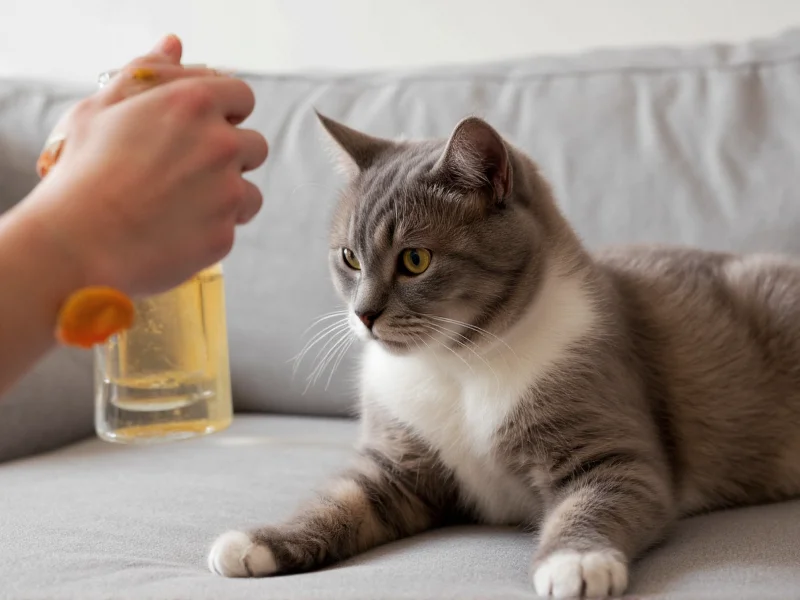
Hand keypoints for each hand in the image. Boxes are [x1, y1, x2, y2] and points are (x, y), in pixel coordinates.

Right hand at [24, 35, 268, 295]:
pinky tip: (175, 232)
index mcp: (193, 104)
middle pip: (255, 146)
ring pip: (250, 193)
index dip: (227, 112)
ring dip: (227, 198)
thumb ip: (145, 73)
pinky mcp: (224, 234)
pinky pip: (230, 229)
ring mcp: (227, 192)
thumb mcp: (101, 109)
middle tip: (188, 173)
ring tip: (181, 207)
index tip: (207, 127)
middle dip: (231, 158)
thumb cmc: (82, 172)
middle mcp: (221, 145)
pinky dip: (210, 231)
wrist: (77, 242)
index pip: (241, 95)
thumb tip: (173, 47)